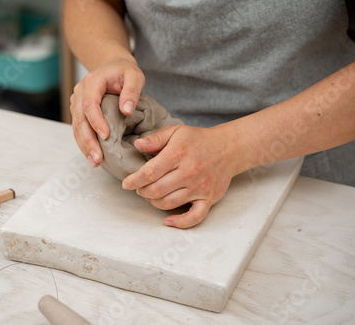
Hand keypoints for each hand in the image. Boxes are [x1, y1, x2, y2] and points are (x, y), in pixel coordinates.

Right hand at [70, 58, 144, 166]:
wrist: (112, 66)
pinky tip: (92, 156)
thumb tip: (126, 110)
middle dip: (88, 140)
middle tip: (98, 158)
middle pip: (80, 119)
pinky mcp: (78, 111)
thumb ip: (132, 91)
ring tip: (95, 162)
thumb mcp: (135, 76)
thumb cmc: (124, 72)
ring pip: (77, 127)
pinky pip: (79, 129)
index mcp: (92, 82)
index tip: (106, 136)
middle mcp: (80, 92)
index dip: (96, 121)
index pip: (90, 104)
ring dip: (84, 145)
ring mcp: (77, 102)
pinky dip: (84, 143)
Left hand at [122, 125, 238, 228]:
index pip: (149, 172)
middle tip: (139, 189)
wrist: (228, 148)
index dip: (134, 180)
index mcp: (178, 154)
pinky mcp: (209, 198)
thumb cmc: (198, 140)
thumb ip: (155, 139)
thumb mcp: (175, 132)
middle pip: (156, 190)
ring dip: (154, 203)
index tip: (126, 183)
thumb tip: (137, 145)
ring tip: (150, 196)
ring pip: (169, 203)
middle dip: (142, 191)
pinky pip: (194, 216)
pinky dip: (180, 222)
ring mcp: (200, 187)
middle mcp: (189, 172)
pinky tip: (168, 221)